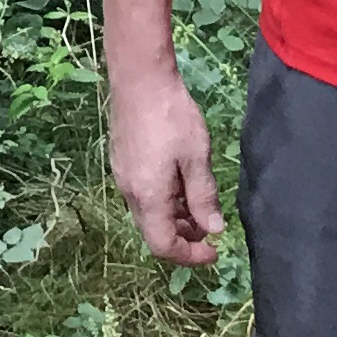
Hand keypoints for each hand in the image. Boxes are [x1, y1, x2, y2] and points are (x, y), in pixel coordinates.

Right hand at [109, 73, 223, 267]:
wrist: (139, 79)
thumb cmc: (172, 118)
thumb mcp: (197, 158)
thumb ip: (203, 197)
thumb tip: (213, 230)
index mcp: (148, 196)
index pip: (163, 245)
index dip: (189, 256)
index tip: (214, 252)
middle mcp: (129, 192)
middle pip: (153, 231)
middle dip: (183, 238)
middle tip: (210, 228)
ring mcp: (122, 175)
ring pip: (148, 212)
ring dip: (174, 218)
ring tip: (200, 204)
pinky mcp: (122, 161)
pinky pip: (143, 194)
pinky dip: (164, 201)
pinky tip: (180, 182)